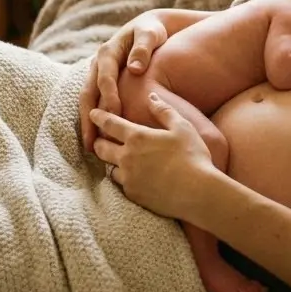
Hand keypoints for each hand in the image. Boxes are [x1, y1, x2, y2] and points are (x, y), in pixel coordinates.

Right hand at [79, 13, 169, 152]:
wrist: (149, 27)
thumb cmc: (152, 31)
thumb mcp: (150, 33)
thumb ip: (143, 47)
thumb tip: (135, 68)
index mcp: (108, 52)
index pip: (105, 78)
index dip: (110, 96)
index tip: (116, 115)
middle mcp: (97, 64)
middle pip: (88, 94)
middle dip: (89, 119)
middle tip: (93, 143)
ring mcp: (96, 74)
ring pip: (87, 102)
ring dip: (87, 123)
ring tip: (91, 147)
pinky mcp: (100, 83)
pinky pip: (94, 103)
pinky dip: (93, 120)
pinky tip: (98, 138)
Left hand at [90, 93, 216, 222]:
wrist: (197, 192)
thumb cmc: (192, 155)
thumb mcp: (182, 127)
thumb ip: (164, 110)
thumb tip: (152, 96)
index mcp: (138, 137)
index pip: (110, 124)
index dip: (99, 117)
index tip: (93, 113)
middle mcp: (127, 157)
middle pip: (101, 148)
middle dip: (98, 141)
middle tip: (99, 139)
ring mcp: (128, 178)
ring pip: (110, 168)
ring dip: (112, 162)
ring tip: (117, 160)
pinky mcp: (133, 195)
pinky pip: (122, 185)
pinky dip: (125, 179)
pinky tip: (133, 178)